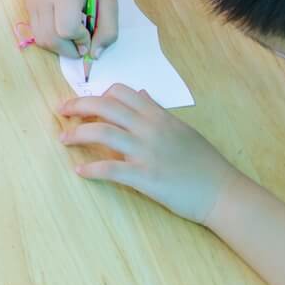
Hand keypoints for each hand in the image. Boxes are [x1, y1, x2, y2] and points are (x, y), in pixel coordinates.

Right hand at [26, 0, 119, 60]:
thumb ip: (107, 29)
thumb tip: (94, 55)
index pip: (66, 30)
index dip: (80, 39)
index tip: (90, 34)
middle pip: (49, 39)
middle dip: (69, 50)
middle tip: (83, 45)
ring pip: (40, 39)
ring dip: (59, 47)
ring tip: (73, 37)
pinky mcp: (28, 2)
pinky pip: (37, 30)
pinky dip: (51, 37)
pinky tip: (64, 27)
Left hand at [59, 86, 242, 224]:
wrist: (223, 192)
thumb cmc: (204, 163)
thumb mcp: (182, 129)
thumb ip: (158, 111)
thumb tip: (142, 93)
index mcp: (158, 115)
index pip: (121, 92)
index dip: (98, 94)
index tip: (86, 102)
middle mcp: (150, 128)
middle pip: (104, 106)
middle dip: (77, 106)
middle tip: (61, 111)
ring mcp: (146, 152)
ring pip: (102, 132)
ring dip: (77, 134)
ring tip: (63, 139)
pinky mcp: (145, 177)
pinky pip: (110, 169)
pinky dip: (91, 169)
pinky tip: (80, 171)